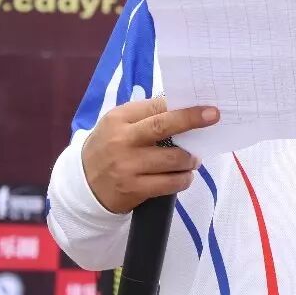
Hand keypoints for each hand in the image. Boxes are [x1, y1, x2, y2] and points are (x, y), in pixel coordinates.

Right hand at [81, 95, 219, 213]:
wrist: (83, 185)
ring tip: (193, 159)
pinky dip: (183, 179)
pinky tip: (184, 176)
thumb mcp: (118, 125)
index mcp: (119, 119)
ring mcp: (127, 166)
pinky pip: (169, 184)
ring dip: (190, 158)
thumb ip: (145, 115)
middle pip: (163, 126)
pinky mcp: (133, 189)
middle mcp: (122, 140)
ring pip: (172, 159)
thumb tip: (182, 106)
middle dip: (191, 120)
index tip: (204, 105)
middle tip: (213, 116)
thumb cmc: (109, 147)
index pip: (155, 106)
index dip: (181, 106)